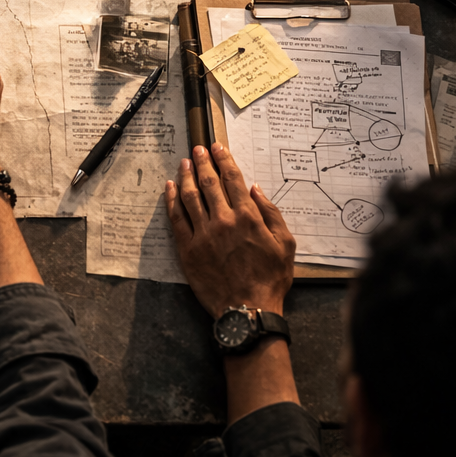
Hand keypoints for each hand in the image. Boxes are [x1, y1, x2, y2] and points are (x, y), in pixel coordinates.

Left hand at [166, 143, 295, 316]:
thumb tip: (256, 189)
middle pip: (209, 183)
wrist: (248, 309)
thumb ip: (271, 214)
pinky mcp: (188, 248)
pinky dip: (172, 200)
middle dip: (202, 162)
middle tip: (197, 149)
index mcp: (248, 218)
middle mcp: (223, 221)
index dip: (224, 160)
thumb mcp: (285, 245)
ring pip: (190, 196)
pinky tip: (170, 188)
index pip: (232, 179)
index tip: (218, 147)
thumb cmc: (270, 279)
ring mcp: (203, 234)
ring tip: (183, 163)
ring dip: (185, 176)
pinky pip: (176, 218)